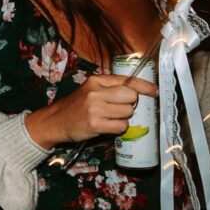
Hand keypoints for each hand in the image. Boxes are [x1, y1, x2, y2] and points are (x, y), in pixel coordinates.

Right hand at [24, 73, 156, 148]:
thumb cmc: (76, 106)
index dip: (145, 86)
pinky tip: (107, 126)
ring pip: (128, 112)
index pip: (128, 80)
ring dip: (123, 118)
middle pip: (131, 97)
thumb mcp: (90, 90)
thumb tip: (138, 91)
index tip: (155, 91)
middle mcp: (96, 92)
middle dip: (130, 104)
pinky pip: (121, 126)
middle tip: (118, 109)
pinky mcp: (95, 124)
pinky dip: (118, 128)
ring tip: (109, 118)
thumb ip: (110, 88)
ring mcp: (95, 108)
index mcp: (97, 80)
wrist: (55, 121)